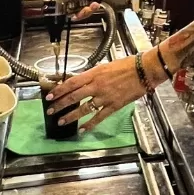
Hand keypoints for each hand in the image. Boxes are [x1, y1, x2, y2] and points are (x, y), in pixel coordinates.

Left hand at [45, 49, 166, 132]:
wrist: (144, 70)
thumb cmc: (128, 65)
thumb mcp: (106, 66)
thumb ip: (94, 74)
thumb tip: (82, 80)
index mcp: (94, 74)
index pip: (71, 83)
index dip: (59, 90)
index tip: (49, 96)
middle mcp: (97, 86)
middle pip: (74, 96)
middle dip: (60, 104)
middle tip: (50, 111)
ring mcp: (105, 97)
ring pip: (84, 108)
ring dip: (71, 116)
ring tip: (61, 121)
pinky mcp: (114, 105)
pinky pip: (99, 116)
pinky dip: (90, 124)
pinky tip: (82, 129)